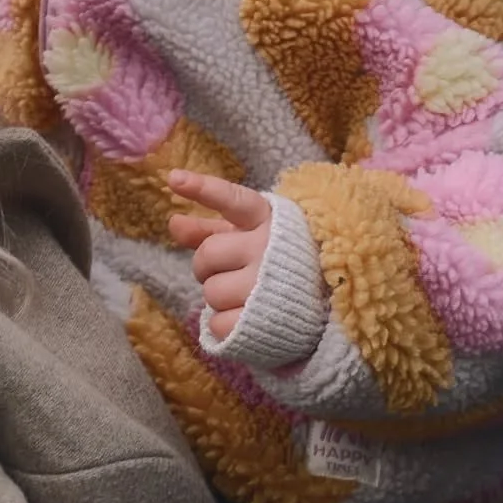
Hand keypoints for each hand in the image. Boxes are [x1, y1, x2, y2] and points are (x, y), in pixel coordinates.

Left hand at [167, 171, 272, 340]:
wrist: (329, 300)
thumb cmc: (280, 261)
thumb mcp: (252, 237)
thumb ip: (211, 229)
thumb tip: (173, 222)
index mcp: (268, 221)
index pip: (233, 200)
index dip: (203, 188)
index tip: (174, 178)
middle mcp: (268, 248)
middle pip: (207, 254)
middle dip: (207, 266)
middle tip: (227, 270)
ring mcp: (264, 285)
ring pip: (211, 291)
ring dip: (219, 296)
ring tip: (244, 294)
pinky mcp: (260, 320)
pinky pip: (217, 323)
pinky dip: (224, 323)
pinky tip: (245, 316)